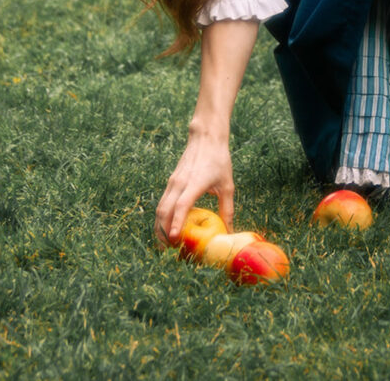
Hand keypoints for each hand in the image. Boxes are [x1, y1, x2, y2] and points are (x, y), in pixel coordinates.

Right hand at [154, 130, 234, 245]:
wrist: (206, 138)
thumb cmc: (219, 160)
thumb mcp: (228, 185)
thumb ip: (227, 208)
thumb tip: (230, 231)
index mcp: (194, 183)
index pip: (181, 206)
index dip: (177, 223)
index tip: (174, 239)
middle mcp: (179, 183)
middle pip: (164, 210)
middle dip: (163, 232)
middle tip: (168, 251)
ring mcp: (172, 182)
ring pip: (160, 207)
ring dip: (159, 226)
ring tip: (164, 244)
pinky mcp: (171, 182)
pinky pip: (162, 202)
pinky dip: (161, 217)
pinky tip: (165, 227)